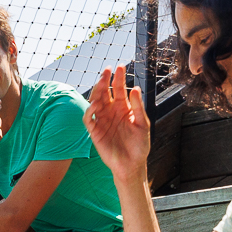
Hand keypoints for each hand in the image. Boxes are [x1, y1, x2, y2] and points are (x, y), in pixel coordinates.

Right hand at [84, 65, 150, 182]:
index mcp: (123, 108)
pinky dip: (89, 110)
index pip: (118, 89)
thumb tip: (135, 88)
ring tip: (102, 83)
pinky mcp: (95, 132)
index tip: (119, 67)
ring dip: (97, 91)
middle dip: (104, 80)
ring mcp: (102, 121)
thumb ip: (138, 107)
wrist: (132, 165)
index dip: (118, 78)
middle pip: (104, 92)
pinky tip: (96, 104)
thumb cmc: (139, 145)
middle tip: (107, 70)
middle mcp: (111, 112)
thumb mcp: (142, 124)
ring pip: (95, 101)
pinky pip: (88, 119)